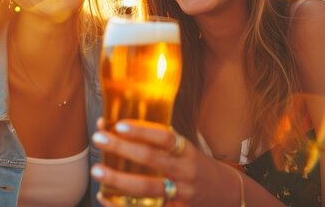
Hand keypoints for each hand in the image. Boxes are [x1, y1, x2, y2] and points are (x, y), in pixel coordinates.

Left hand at [91, 119, 239, 205]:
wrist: (227, 196)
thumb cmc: (197, 169)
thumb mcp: (186, 151)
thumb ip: (160, 143)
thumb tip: (119, 128)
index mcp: (187, 152)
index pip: (165, 137)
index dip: (142, 131)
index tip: (119, 125)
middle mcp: (185, 172)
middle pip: (151, 160)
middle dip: (122, 148)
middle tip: (99, 139)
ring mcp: (180, 195)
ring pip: (146, 188)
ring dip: (118, 179)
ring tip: (97, 170)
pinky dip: (121, 205)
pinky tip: (104, 197)